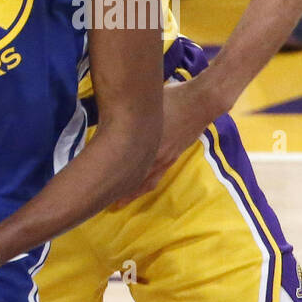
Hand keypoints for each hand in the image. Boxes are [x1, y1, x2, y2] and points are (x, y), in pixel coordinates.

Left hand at [112, 76, 220, 205]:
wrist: (201, 103)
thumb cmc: (171, 98)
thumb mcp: (142, 103)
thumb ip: (125, 113)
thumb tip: (107, 115)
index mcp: (146, 144)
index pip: (127, 168)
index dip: (114, 180)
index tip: (99, 188)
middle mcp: (156, 156)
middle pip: (136, 180)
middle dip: (123, 193)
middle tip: (108, 204)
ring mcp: (167, 157)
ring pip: (148, 181)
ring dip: (135, 192)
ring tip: (121, 202)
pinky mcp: (174, 155)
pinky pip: (158, 175)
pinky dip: (147, 183)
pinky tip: (141, 186)